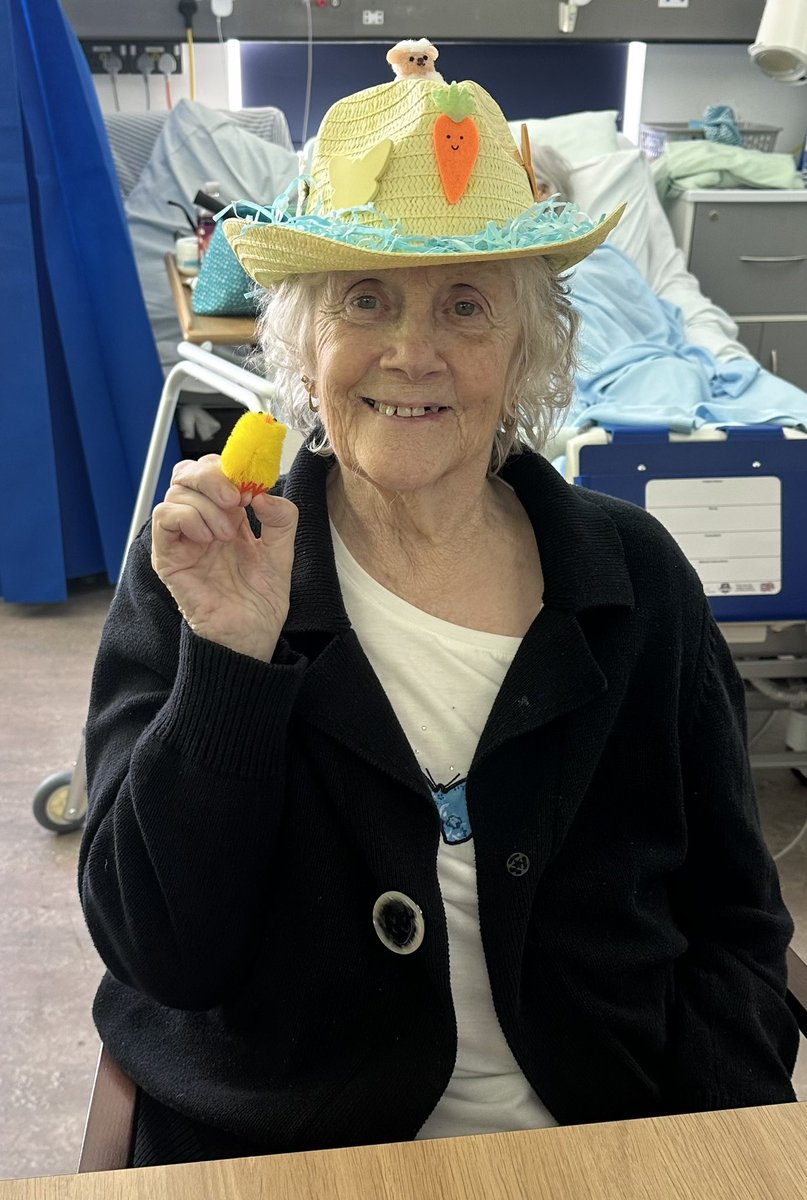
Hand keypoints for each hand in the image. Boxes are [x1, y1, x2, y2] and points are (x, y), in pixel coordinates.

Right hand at [151, 455, 298, 660]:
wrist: (251, 636)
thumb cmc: (261, 600)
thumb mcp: (282, 552)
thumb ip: (281, 518)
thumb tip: (263, 493)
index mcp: (226, 516)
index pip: (213, 471)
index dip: (230, 469)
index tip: (251, 486)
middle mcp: (201, 522)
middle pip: (189, 472)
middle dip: (213, 476)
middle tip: (236, 499)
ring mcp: (183, 538)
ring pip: (176, 491)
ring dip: (206, 505)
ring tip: (226, 535)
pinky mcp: (168, 556)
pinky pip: (163, 518)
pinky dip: (186, 516)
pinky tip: (207, 537)